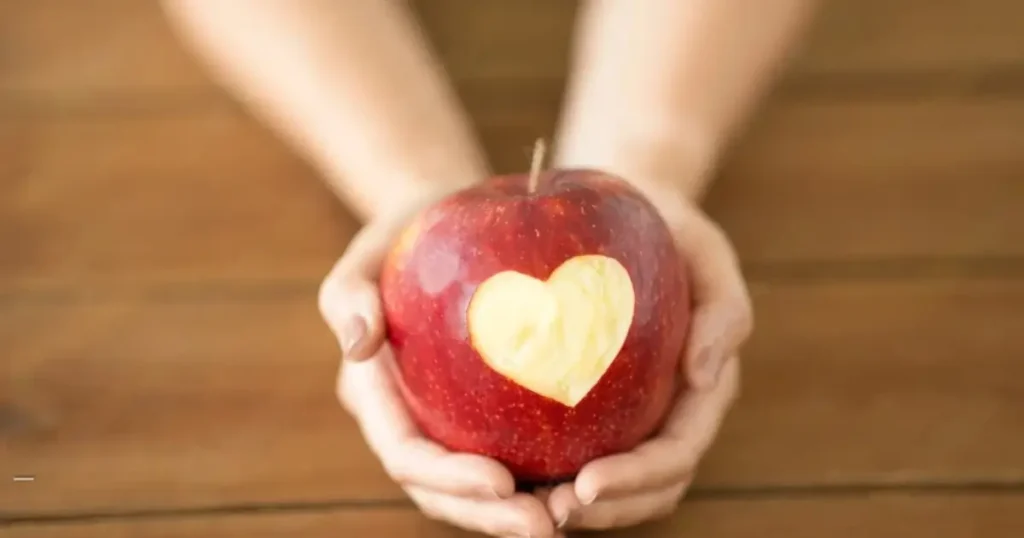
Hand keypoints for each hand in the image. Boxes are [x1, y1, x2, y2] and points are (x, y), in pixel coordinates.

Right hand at [319, 196, 563, 537]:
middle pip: (443, 491)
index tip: (501, 481)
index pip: (407, 455)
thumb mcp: (368, 249)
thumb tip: (358, 344)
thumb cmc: (400, 234)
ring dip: (519, 510)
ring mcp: (446, 423)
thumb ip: (350, 294)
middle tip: (545, 527)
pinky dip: (543, 472)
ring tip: (574, 516)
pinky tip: (594, 474)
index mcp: (375, 398)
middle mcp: (409, 423)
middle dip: (489, 516)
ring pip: (480, 487)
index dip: (449, 479)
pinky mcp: (482, 412)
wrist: (435, 224)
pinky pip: (514, 451)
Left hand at [544, 195, 752, 530]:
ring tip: (523, 506)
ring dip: (575, 505)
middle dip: (604, 511)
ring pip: (612, 483)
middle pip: (647, 488)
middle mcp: (670, 412)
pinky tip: (503, 469)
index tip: (585, 486)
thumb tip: (704, 376)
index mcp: (701, 391)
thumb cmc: (672, 226)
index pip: (675, 454)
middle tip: (547, 513)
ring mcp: (634, 413)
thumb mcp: (706, 250)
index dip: (636, 480)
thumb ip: (723, 310)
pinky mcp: (596, 402)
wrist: (634, 213)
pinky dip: (547, 468)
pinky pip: (573, 445)